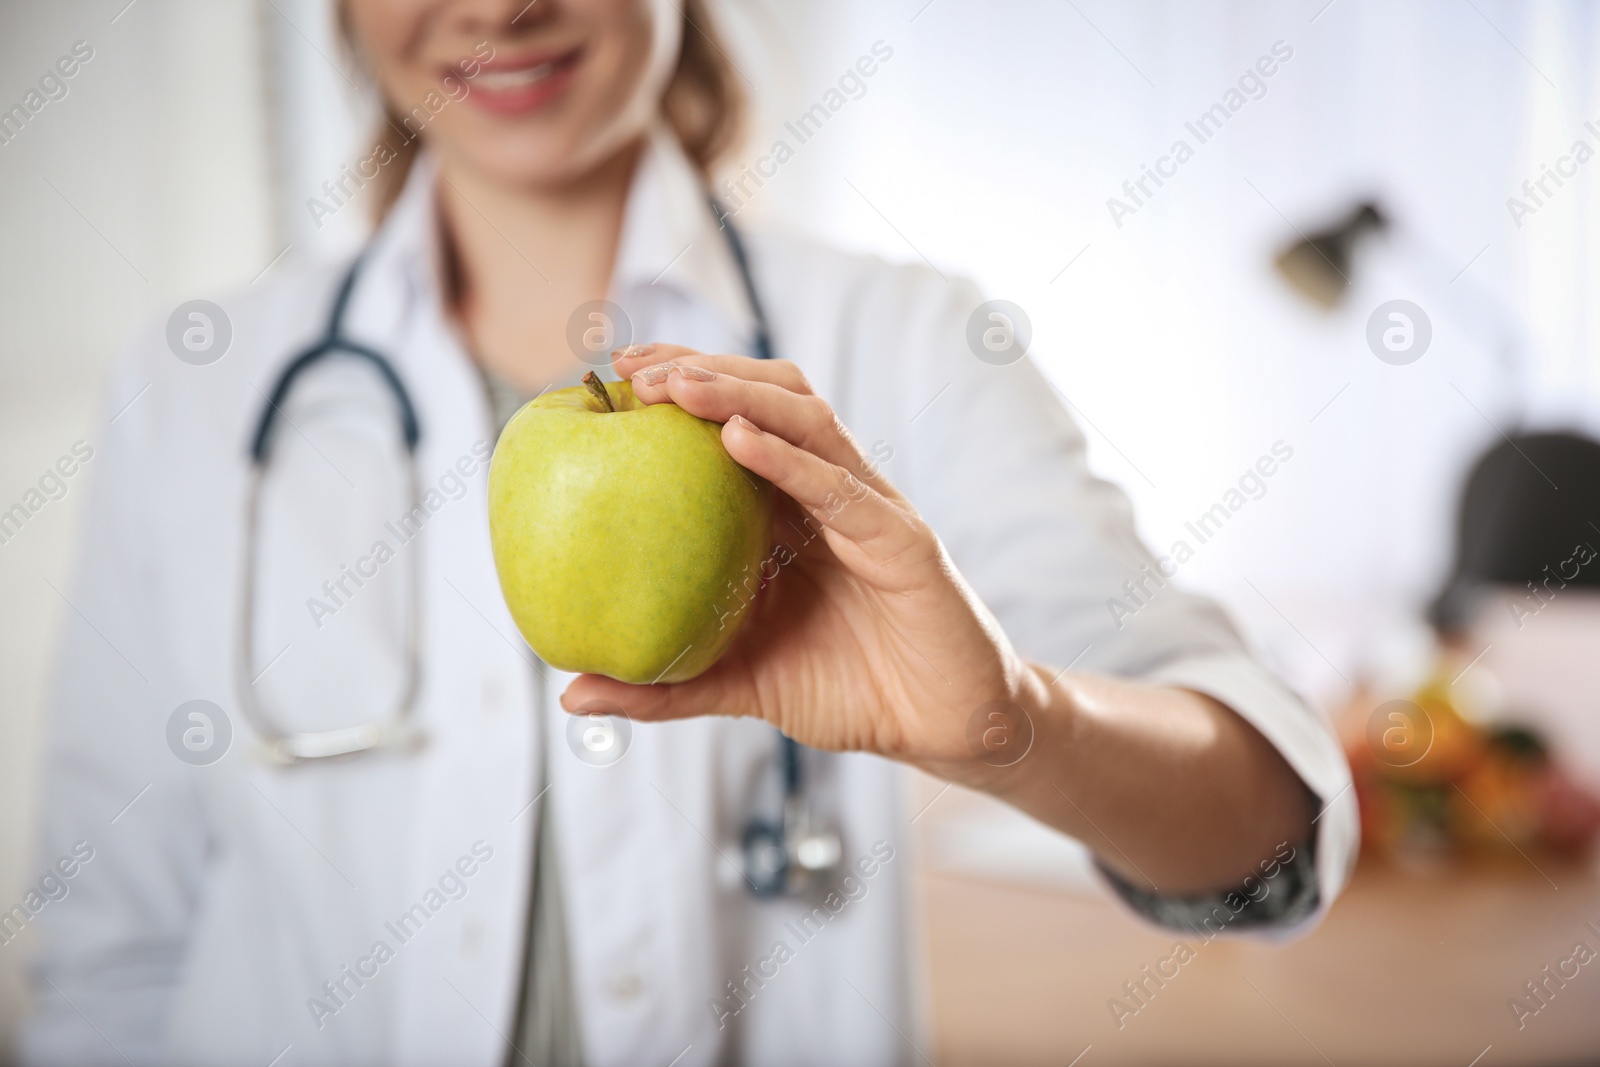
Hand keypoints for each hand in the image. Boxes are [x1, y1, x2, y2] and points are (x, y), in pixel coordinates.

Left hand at [559, 344, 1041, 781]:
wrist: (945, 730)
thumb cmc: (851, 692)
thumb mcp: (741, 685)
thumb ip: (665, 686)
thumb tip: (573, 694)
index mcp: (793, 512)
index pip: (739, 422)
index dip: (682, 388)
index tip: (609, 380)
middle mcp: (832, 494)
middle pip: (773, 398)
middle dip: (704, 370)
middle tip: (631, 370)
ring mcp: (872, 511)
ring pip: (809, 422)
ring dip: (741, 395)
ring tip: (677, 386)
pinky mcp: (906, 544)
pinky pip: (844, 491)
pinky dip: (792, 461)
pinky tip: (739, 443)